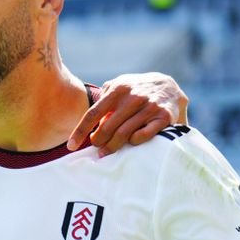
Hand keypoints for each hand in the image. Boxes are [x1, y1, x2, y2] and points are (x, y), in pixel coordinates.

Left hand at [67, 72, 188, 154]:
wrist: (168, 86)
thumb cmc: (135, 91)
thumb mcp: (119, 87)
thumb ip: (104, 100)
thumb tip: (91, 124)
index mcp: (118, 89)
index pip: (93, 113)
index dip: (80, 131)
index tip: (71, 146)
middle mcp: (133, 97)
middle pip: (107, 127)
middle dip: (98, 142)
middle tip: (96, 148)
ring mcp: (148, 107)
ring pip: (124, 134)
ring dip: (112, 147)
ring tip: (106, 153)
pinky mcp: (163, 118)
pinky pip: (143, 136)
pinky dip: (133, 143)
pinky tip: (130, 144)